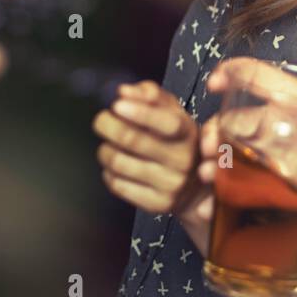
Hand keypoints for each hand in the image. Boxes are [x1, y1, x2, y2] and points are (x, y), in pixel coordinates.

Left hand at [93, 81, 203, 218]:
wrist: (195, 185)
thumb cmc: (175, 139)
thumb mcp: (172, 111)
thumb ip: (150, 94)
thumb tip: (123, 91)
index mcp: (188, 133)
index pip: (165, 122)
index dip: (139, 112)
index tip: (116, 105)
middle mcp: (183, 160)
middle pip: (132, 140)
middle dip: (108, 125)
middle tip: (101, 120)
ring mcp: (171, 185)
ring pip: (119, 163)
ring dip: (105, 150)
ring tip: (109, 145)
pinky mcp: (158, 204)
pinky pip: (118, 185)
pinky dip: (108, 173)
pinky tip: (116, 167)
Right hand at [192, 57, 296, 218]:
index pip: (259, 76)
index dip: (234, 73)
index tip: (215, 83)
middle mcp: (281, 123)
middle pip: (238, 119)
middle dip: (216, 129)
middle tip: (207, 149)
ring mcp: (278, 152)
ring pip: (237, 152)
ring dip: (217, 161)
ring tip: (206, 176)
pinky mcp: (282, 181)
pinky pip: (251, 183)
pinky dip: (231, 191)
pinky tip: (219, 201)